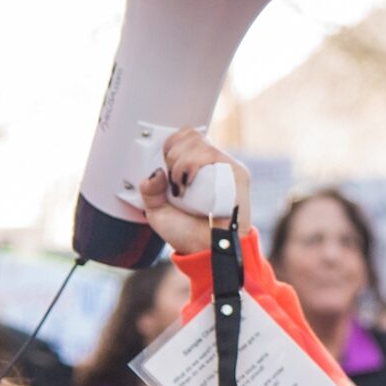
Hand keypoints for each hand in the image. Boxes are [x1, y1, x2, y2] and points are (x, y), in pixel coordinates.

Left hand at [138, 128, 252, 258]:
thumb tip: (155, 171)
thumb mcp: (157, 211)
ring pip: (197, 142)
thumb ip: (149, 190)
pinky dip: (191, 166)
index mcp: (196, 166)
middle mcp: (212, 164)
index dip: (170, 145)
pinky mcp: (236, 173)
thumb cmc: (187, 234)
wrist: (206, 251)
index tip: (163, 167)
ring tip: (182, 188)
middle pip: (189, 134)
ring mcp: (225, 166)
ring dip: (179, 164)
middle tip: (172, 182)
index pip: (184, 136)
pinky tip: (188, 186)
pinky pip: (210, 155)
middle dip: (172, 155)